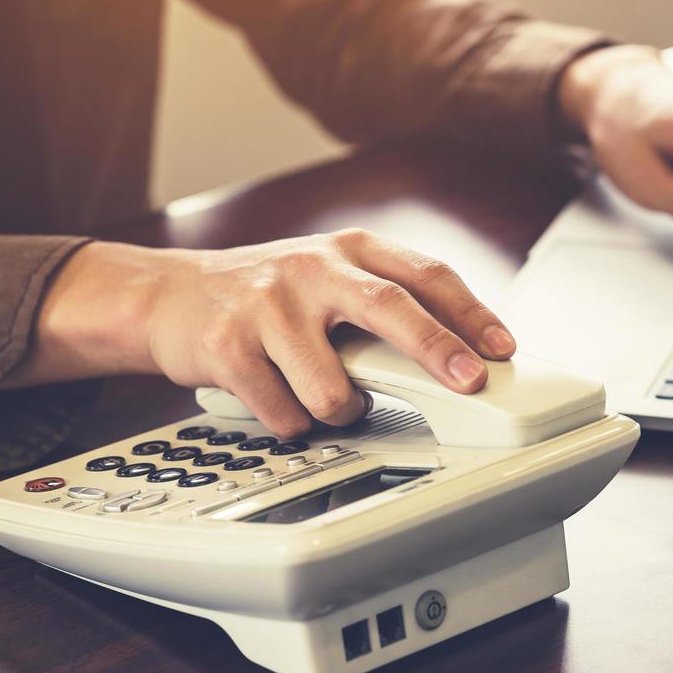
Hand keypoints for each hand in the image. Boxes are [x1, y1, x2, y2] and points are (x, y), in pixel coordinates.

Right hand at [26, 230, 515, 434]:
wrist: (171, 296)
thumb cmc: (270, 294)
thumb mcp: (330, 276)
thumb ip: (387, 299)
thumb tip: (465, 353)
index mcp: (350, 248)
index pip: (425, 273)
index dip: (470, 312)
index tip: (501, 348)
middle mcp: (312, 268)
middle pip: (390, 307)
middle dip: (437, 349)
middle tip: (469, 383)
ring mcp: (268, 306)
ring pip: (334, 389)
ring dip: (342, 411)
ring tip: (327, 397)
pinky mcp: (229, 347)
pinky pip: (285, 415)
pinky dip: (293, 424)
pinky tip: (279, 401)